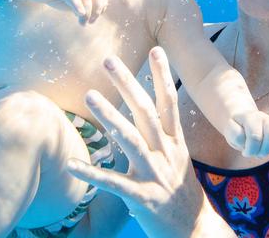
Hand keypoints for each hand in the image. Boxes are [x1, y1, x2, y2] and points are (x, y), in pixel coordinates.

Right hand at [23, 0, 107, 23]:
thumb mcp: (71, 0)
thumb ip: (82, 5)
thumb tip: (92, 16)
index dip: (102, 5)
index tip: (96, 18)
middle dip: (96, 8)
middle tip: (91, 22)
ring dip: (87, 8)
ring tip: (84, 21)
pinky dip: (77, 3)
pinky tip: (80, 14)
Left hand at [66, 47, 232, 237]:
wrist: (196, 232)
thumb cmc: (181, 194)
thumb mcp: (176, 161)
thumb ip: (160, 139)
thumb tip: (142, 114)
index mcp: (175, 144)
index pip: (170, 103)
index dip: (163, 75)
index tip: (157, 49)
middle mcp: (167, 154)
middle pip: (147, 112)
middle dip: (128, 84)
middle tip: (109, 59)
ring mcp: (156, 175)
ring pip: (131, 139)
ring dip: (109, 116)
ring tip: (89, 95)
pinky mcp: (143, 198)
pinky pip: (114, 183)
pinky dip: (93, 173)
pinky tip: (73, 164)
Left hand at [229, 111, 268, 167]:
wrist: (242, 118)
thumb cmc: (237, 126)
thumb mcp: (230, 128)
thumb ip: (236, 134)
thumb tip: (248, 143)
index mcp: (254, 118)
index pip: (255, 135)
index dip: (249, 148)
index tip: (244, 152)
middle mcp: (268, 120)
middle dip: (264, 150)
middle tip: (255, 155)